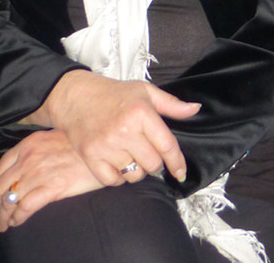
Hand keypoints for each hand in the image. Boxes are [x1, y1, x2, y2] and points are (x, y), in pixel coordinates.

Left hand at [0, 130, 102, 231]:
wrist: (105, 149)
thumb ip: (40, 150)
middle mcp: (30, 158)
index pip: (2, 169)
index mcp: (30, 144)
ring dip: (4, 215)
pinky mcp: (51, 188)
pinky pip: (25, 207)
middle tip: (1, 215)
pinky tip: (17, 222)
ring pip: (10, 200)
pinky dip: (17, 217)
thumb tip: (31, 167)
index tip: (1, 195)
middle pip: (2, 187)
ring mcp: (39, 173)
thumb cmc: (85, 145)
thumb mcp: (57, 138)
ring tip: (5, 224)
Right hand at [30, 70, 199, 185]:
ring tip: (133, 158)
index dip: (177, 162)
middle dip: (155, 164)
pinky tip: (119, 165)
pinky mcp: (90, 156)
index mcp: (141, 113)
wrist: (77, 97)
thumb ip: (172, 104)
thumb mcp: (146, 92)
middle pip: (152, 164)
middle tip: (149, 155)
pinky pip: (112, 181)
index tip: (180, 173)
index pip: (166, 145)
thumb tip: (195, 109)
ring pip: (134, 175)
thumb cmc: (115, 94)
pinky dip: (118, 178)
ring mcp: (106, 145)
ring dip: (137, 171)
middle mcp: (125, 131)